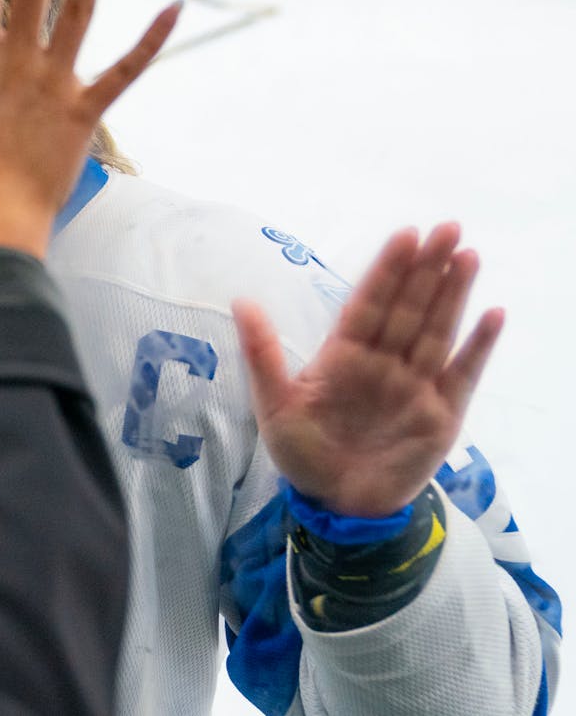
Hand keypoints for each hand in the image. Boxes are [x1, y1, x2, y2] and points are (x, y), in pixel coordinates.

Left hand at [233, 223, 503, 516]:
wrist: (335, 506)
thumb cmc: (303, 453)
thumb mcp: (274, 404)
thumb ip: (263, 353)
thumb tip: (241, 300)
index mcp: (344, 355)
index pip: (369, 303)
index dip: (387, 270)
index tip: (404, 235)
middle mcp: (383, 362)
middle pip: (409, 307)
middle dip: (427, 268)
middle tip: (447, 227)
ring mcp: (414, 386)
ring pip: (436, 330)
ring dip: (454, 294)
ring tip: (467, 256)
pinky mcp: (441, 415)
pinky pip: (463, 375)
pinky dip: (479, 347)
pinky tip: (493, 314)